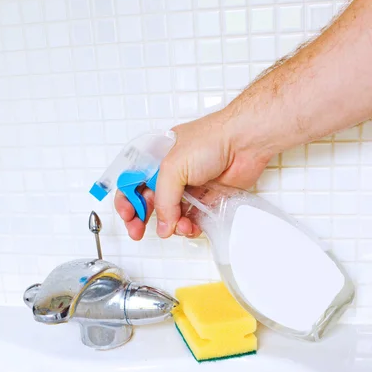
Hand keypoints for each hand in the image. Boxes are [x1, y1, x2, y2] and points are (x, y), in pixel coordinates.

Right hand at [115, 107, 271, 239]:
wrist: (245, 142)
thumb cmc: (212, 139)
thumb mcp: (174, 167)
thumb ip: (163, 200)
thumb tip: (162, 224)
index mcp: (156, 159)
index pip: (132, 183)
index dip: (126, 201)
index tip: (128, 216)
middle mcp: (171, 173)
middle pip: (148, 202)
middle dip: (142, 219)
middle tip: (139, 231)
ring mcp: (188, 186)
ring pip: (171, 214)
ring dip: (171, 224)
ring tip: (179, 225)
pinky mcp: (206, 197)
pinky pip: (191, 218)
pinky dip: (189, 226)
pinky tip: (191, 225)